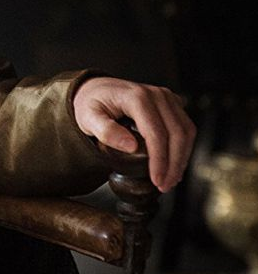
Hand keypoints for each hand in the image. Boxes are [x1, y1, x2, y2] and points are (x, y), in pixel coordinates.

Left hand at [73, 77, 196, 192]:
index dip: (159, 160)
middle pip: (177, 134)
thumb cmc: (91, 103)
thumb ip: (106, 131)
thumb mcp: (87, 117)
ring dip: (182, 158)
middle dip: (174, 164)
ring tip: (171, 179)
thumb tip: (131, 146)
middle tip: (165, 185)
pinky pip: (185, 127)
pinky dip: (184, 147)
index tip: (157, 179)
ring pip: (186, 131)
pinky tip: (175, 164)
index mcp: (136, 97)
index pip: (156, 133)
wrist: (95, 89)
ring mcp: (166, 97)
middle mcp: (155, 94)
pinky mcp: (171, 103)